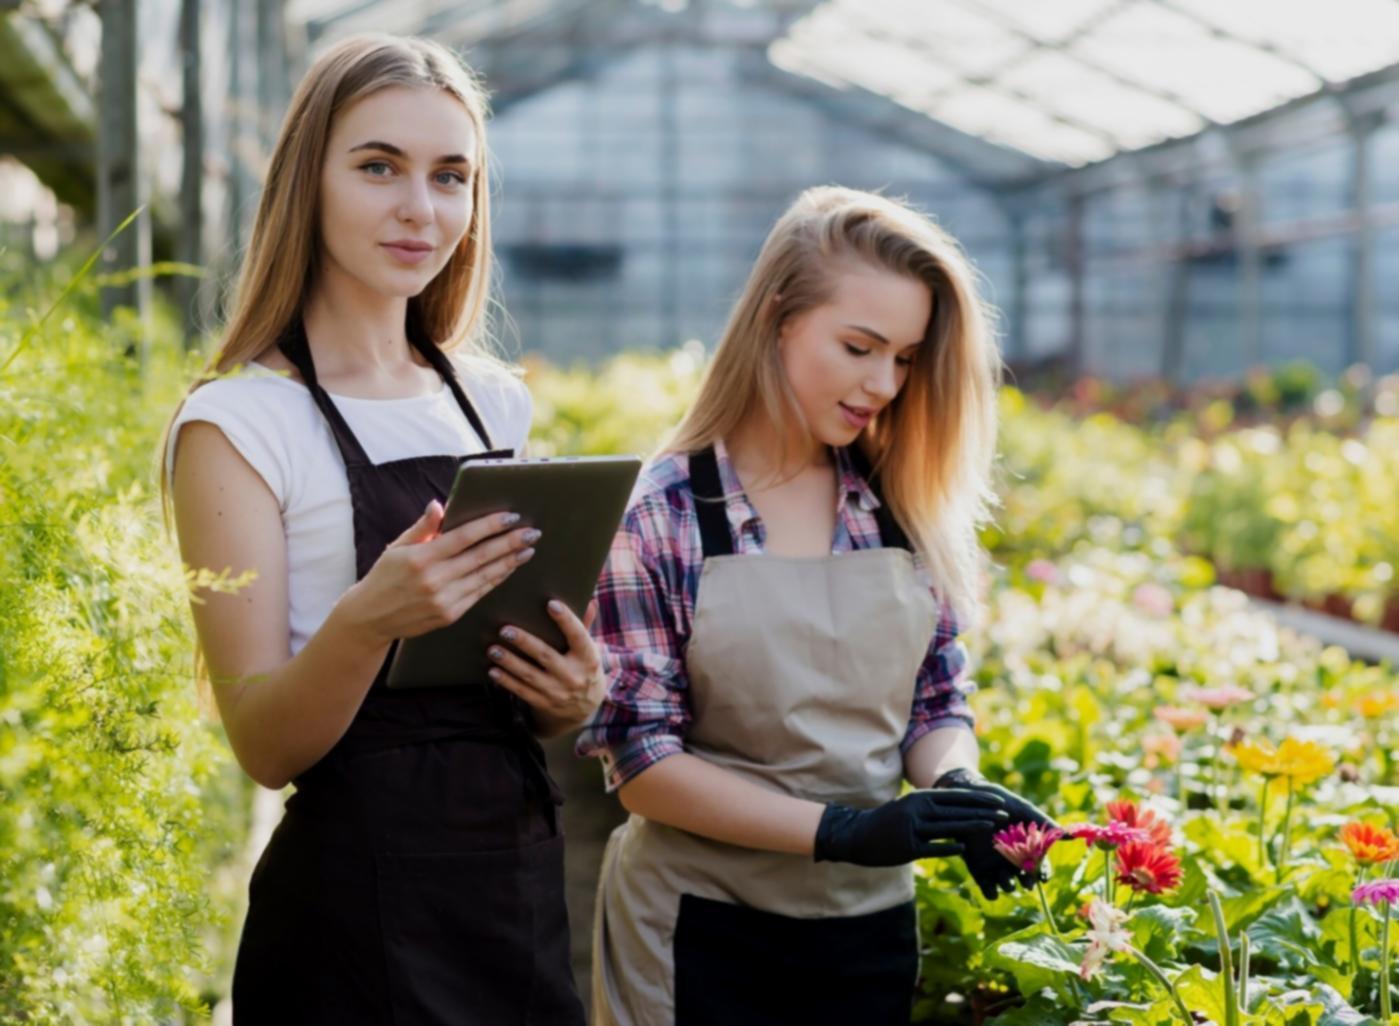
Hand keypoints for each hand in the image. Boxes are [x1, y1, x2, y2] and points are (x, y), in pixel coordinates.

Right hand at [344, 501, 537, 645]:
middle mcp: (434, 580)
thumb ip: (422, 527)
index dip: (490, 526)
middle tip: (533, 533)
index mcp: (421, 558)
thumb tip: (440, 505)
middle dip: (510, 543)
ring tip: (528, 549)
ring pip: (485, 576)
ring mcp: (444, 600)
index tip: (511, 517)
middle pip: (481, 557)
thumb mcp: (397, 547)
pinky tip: (509, 568)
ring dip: (509, 562)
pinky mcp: (450, 615)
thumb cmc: (384, 577)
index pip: (464, 537)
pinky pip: (479, 593)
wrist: (370, 618)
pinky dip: (496, 579)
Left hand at [487, 599, 605, 732]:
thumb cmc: (583, 668)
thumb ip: (584, 626)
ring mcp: (558, 692)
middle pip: (546, 656)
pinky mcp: (544, 703)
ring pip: (529, 675)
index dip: (566, 620)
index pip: (578, 636)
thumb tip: (589, 601)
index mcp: (588, 658)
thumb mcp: (589, 650)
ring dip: (509, 662)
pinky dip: (506, 681)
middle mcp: (573, 676)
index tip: (551, 604)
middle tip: (505, 630)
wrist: (585, 708)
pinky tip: (493, 671)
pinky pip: (522, 691)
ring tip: (493, 650)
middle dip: (525, 642)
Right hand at [813, 789, 1008, 867]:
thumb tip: (956, 809)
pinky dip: (949, 847)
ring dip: (972, 826)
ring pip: (948, 827)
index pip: (955, 796)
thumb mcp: (908, 808)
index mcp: (919, 798)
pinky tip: (965, 849)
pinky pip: (933, 847)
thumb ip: (930, 808)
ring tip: (993, 828)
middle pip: (956, 810)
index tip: (998, 801)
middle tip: (1005, 814)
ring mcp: (912, 828)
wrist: (857, 835)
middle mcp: (917, 809)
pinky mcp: (908, 847)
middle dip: (982, 811)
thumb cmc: (887, 822)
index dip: (978, 799)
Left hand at [934, 767, 1057, 899]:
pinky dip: (991, 892)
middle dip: (1027, 881)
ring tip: (1007, 879)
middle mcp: (1014, 861)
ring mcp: (997, 867)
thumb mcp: (1025, 811)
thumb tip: (1072, 835)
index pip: (1041, 867)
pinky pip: (987, 889)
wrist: (974, 800)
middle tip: (1027, 881)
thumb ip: (1046, 824)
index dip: (1043, 872)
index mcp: (1028, 850)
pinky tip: (993, 888)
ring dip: (1009, 886)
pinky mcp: (979, 870)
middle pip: (1025, 879)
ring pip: (1008, 886)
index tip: (1043, 876)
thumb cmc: (1002, 802)